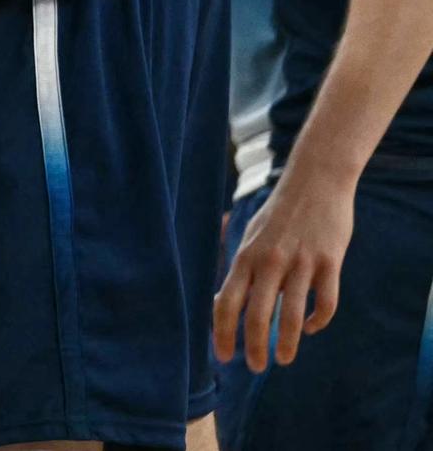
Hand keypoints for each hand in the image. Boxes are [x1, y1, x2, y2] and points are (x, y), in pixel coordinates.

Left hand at [214, 166, 353, 371]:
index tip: (223, 356)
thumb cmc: (280, 214)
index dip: (222, 332)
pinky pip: (326, 301)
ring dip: (286, 342)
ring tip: (282, 360)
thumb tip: (220, 302)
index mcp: (245, 256)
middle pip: (257, 313)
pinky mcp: (330, 261)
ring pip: (292, 313)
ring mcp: (301, 262)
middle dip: (254, 346)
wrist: (315, 181)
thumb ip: (241, 269)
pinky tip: (310, 328)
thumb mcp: (251, 236)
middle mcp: (270, 261)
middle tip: (255, 368)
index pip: (226, 301)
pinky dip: (318, 320)